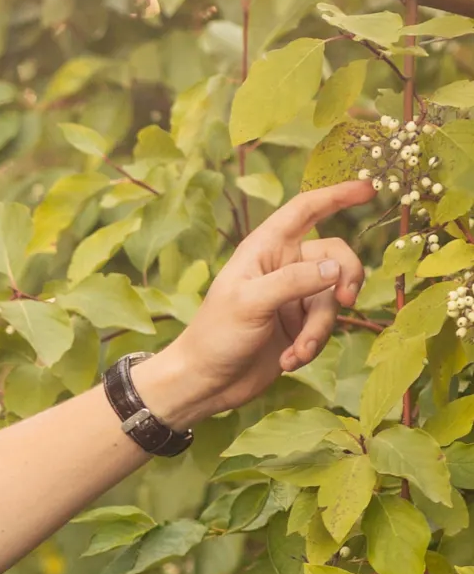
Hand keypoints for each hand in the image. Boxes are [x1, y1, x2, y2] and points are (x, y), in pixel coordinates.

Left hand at [143, 181, 372, 424]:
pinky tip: (288, 362)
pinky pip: (324, 328)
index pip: (305, 210)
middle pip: (335, 257)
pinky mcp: (298, 327)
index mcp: (265, 249)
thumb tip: (335, 269)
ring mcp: (293, 298)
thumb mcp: (250, 303)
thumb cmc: (215, 336)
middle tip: (346, 299)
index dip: (337, 195)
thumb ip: (294, 281)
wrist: (203, 384)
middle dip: (345, 278)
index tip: (369, 189)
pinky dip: (312, 345)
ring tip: (296, 352)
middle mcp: (283, 267)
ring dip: (319, 329)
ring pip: (332, 299)